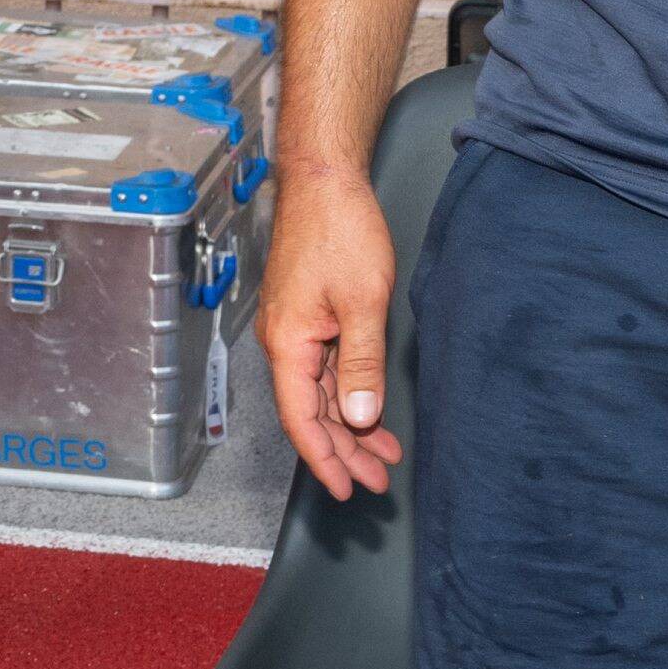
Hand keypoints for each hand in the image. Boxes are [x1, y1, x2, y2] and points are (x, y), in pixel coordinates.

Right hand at [259, 162, 405, 500]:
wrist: (325, 179)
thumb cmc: (338, 228)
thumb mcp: (362, 302)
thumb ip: (361, 365)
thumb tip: (358, 418)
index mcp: (289, 343)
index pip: (302, 420)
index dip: (325, 459)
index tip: (346, 489)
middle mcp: (284, 341)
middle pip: (310, 413)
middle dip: (344, 450)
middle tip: (376, 482)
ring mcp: (295, 328)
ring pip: (319, 392)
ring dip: (349, 425)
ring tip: (382, 454)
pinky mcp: (309, 314)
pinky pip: (325, 368)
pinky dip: (348, 393)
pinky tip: (369, 407)